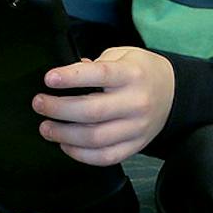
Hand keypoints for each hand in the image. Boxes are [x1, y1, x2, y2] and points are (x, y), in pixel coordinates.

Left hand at [33, 46, 174, 166]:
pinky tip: (66, 144)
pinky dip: (81, 154)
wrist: (172, 93)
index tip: (49, 79)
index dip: (72, 77)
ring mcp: (136, 128)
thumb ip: (95, 64)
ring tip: (46, 128)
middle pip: (92, 111)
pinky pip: (105, 157)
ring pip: (96, 138)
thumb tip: (66, 76)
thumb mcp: (123, 55)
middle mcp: (136, 103)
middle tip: (39, 104)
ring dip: (64, 135)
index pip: (100, 75)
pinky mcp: (135, 146)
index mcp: (131, 75)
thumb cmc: (140, 72)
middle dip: (59, 109)